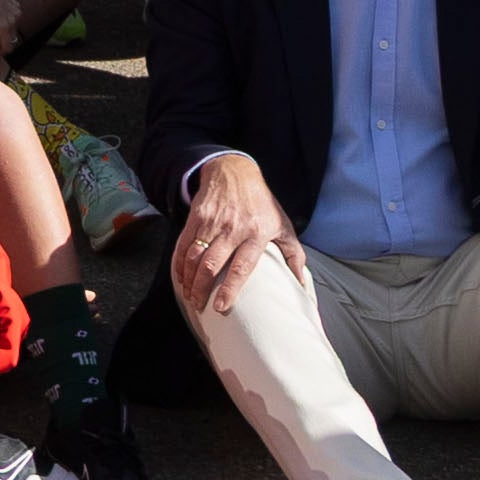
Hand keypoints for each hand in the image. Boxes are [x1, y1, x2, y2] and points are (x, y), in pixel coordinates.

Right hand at [167, 149, 305, 317]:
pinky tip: (181, 278)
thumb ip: (294, 256)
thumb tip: (299, 285)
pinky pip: (184, 245)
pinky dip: (179, 264)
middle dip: (201, 289)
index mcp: (257, 233)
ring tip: (189, 296)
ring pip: (195, 257)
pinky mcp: (196, 217)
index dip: (230, 288)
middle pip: (212, 264)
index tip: (221, 306)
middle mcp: (233, 228)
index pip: (241, 266)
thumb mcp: (283, 226)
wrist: (235, 172)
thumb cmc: (262, 204)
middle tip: (198, 306)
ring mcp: (213, 222)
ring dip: (189, 280)